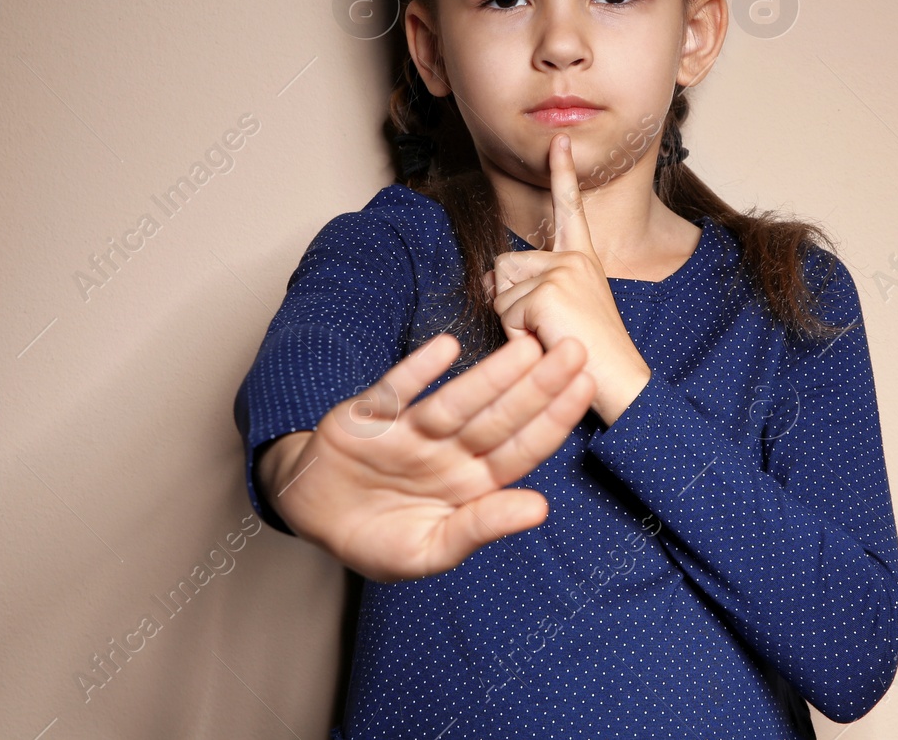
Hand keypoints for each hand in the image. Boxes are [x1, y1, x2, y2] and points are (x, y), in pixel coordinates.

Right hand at [267, 331, 594, 582]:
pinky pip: (396, 391)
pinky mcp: (369, 418)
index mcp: (472, 483)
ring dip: (491, 375)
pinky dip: (418, 371)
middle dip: (539, 386)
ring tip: (526, 347)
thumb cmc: (377, 537)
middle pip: (499, 416)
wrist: (312, 518)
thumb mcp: (428, 550)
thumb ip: (481, 527)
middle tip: (575, 348)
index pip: (522, 448)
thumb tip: (540, 509)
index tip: (585, 388)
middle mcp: (449, 451)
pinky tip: (445, 349)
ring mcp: (411, 432)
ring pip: (458, 401)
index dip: (554, 419)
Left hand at [484, 132, 652, 424]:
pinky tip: (547, 343)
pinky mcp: (549, 290)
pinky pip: (504, 312)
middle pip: (504, 265)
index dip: (563, 172)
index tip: (559, 139)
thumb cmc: (589, 356)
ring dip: (512, 324)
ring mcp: (562, 271)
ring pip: (499, 291)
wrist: (621, 382)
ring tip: (549, 338)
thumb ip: (529, 289)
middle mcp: (574, 258)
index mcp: (582, 260)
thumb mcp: (560, 313)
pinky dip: (516, 337)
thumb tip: (486, 281)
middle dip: (508, 302)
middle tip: (545, 330)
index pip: (569, 209)